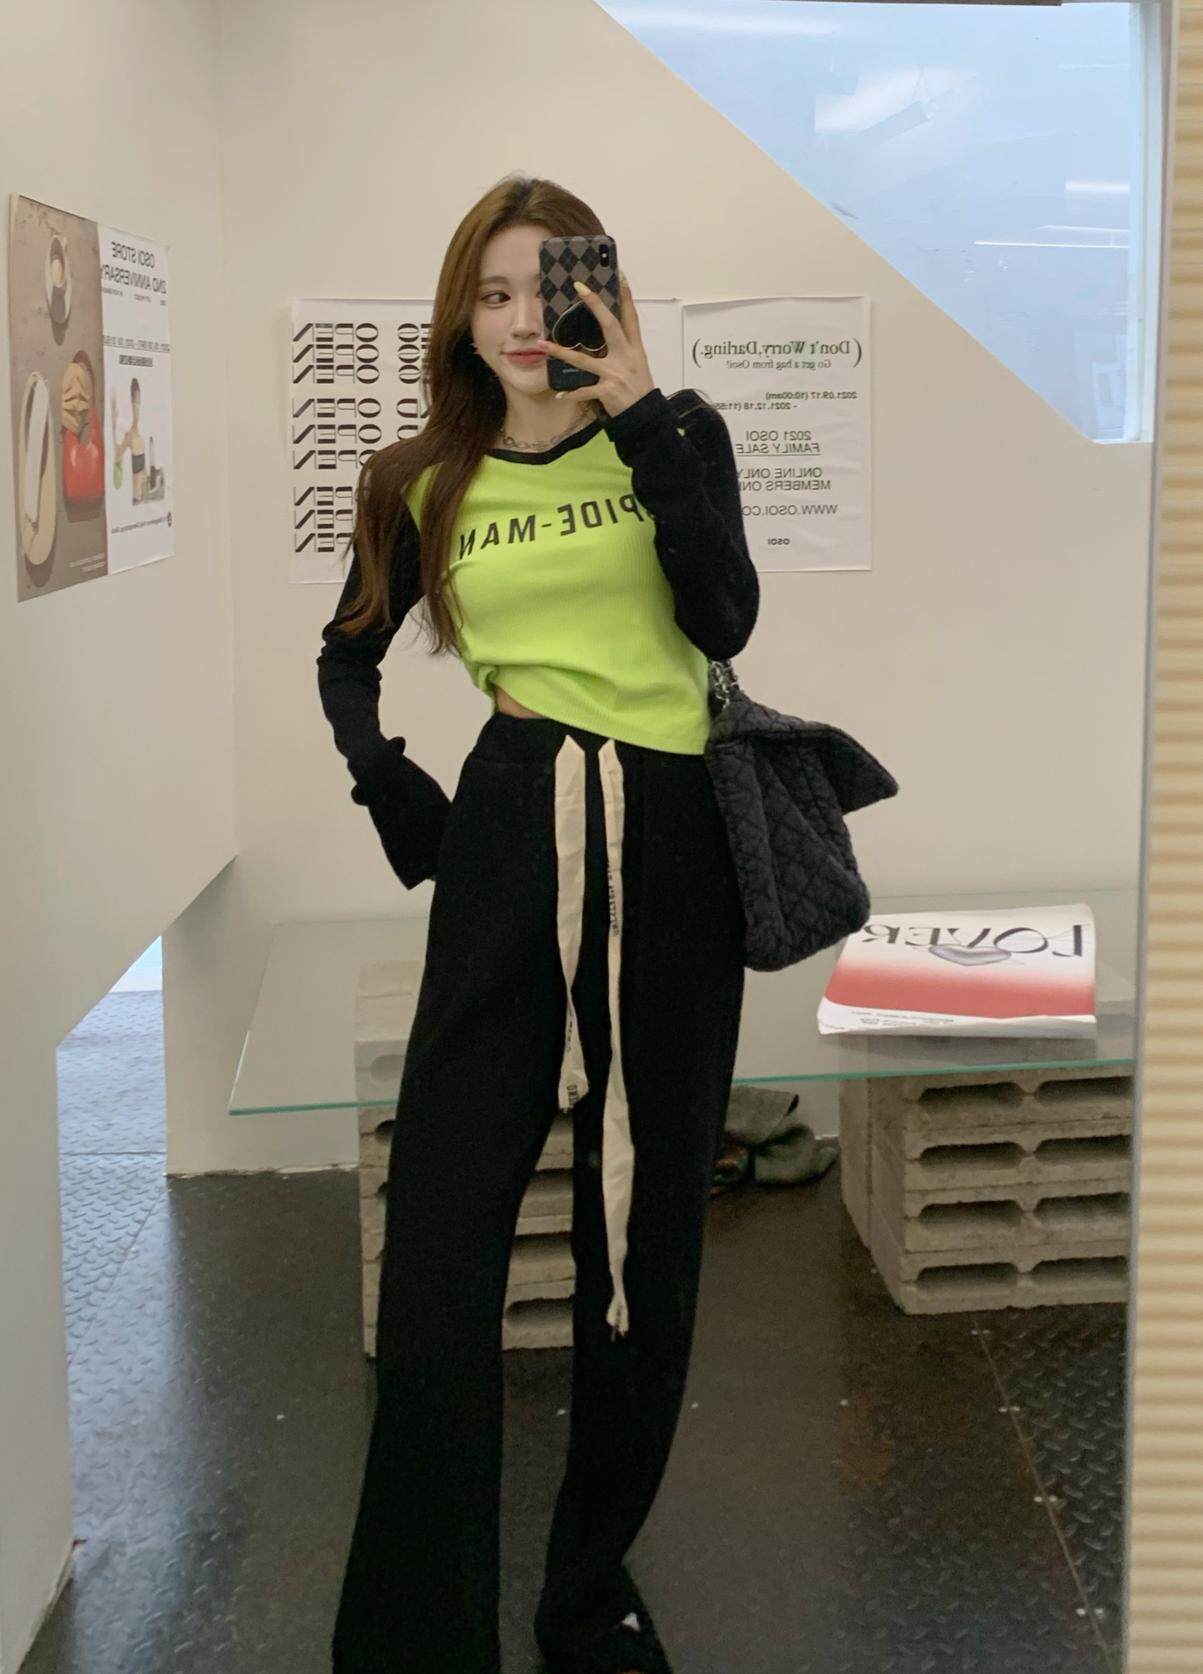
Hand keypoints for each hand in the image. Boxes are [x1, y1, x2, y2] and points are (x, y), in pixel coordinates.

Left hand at [533, 273, 655, 419]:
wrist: (647, 417)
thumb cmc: (639, 390)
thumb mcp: (637, 365)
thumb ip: (623, 349)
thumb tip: (606, 334)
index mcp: (634, 348)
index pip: (631, 317)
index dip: (626, 296)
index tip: (620, 275)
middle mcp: (626, 356)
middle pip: (610, 325)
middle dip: (596, 305)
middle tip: (580, 287)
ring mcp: (616, 373)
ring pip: (583, 359)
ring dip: (560, 351)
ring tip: (542, 344)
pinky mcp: (608, 391)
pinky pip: (584, 390)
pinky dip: (572, 395)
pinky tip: (559, 396)